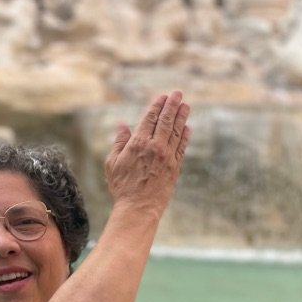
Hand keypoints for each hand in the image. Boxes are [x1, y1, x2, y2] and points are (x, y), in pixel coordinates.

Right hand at [103, 91, 190, 218]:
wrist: (138, 207)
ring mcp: (167, 156)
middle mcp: (155, 147)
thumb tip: (123, 125)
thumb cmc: (122, 186)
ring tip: (186, 105)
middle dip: (172, 105)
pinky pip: (182, 147)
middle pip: (166, 121)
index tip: (163, 96)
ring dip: (182, 117)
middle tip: (178, 94)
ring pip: (176, 131)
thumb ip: (120, 142)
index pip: (150, 118)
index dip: (157, 105)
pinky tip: (188, 128)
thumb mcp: (113, 162)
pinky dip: (185, 136)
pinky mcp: (175, 167)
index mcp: (138, 143)